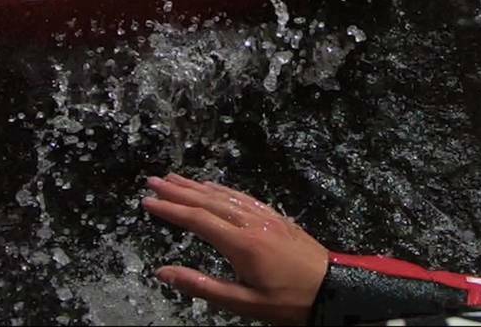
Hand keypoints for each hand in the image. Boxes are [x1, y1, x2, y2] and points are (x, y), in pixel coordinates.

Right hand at [141, 173, 329, 324]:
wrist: (332, 289)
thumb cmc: (288, 301)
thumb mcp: (242, 303)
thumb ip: (201, 286)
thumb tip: (163, 273)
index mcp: (241, 243)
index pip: (197, 220)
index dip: (170, 209)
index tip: (148, 201)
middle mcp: (252, 223)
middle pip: (208, 200)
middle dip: (179, 190)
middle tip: (153, 180)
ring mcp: (266, 217)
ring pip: (226, 195)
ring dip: (198, 185)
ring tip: (176, 178)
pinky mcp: (276, 217)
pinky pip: (244, 197)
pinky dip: (223, 189)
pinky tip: (214, 186)